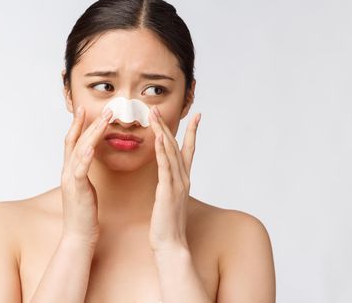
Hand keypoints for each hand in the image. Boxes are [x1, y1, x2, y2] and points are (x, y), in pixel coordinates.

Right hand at [60, 105, 112, 246]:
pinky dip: (85, 157)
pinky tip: (92, 147)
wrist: (79, 235)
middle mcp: (67, 171)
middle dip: (89, 122)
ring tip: (105, 119)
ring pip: (80, 150)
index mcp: (71, 170)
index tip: (86, 108)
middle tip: (104, 108)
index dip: (78, 124)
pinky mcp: (77, 190)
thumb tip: (89, 160)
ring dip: (92, 133)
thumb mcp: (85, 187)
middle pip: (76, 140)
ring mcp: (70, 179)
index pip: (73, 141)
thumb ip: (84, 172)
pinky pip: (80, 170)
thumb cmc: (85, 213)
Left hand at [148, 105, 200, 252]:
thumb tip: (167, 178)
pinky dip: (162, 151)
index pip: (189, 150)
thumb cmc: (167, 224)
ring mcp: (177, 184)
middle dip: (167, 125)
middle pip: (176, 145)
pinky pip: (165, 167)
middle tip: (158, 108)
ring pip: (169, 151)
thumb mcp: (170, 199)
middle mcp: (183, 178)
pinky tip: (158, 138)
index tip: (197, 116)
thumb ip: (170, 185)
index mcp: (183, 179)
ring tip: (154, 115)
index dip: (193, 132)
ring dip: (162, 131)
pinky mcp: (168, 191)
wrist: (170, 245)